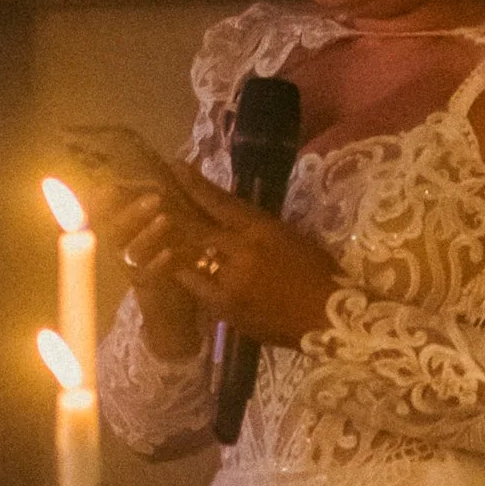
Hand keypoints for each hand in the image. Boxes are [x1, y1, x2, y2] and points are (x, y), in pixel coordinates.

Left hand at [129, 159, 339, 349]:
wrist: (328, 317)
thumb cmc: (319, 272)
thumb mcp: (290, 237)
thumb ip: (257, 228)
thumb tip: (231, 221)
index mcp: (261, 230)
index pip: (219, 202)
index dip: (194, 184)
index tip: (176, 168)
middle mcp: (240, 253)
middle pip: (196, 228)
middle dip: (175, 212)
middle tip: (156, 198)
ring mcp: (230, 284)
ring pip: (190, 262)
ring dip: (178, 249)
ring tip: (164, 238)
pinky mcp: (226, 310)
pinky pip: (199, 291)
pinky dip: (192, 280)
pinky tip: (182, 273)